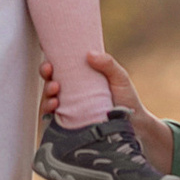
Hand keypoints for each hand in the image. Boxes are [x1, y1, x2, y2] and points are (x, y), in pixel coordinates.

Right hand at [56, 46, 179, 175]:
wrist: (135, 125)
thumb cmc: (127, 100)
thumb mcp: (119, 77)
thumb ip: (108, 64)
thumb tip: (89, 54)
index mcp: (81, 80)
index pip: (61, 68)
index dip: (50, 61)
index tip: (49, 54)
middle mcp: (72, 94)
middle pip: (50, 81)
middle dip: (45, 73)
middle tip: (49, 69)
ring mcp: (69, 110)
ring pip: (48, 98)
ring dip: (46, 92)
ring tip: (55, 89)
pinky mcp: (68, 125)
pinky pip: (51, 117)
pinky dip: (48, 110)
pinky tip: (54, 105)